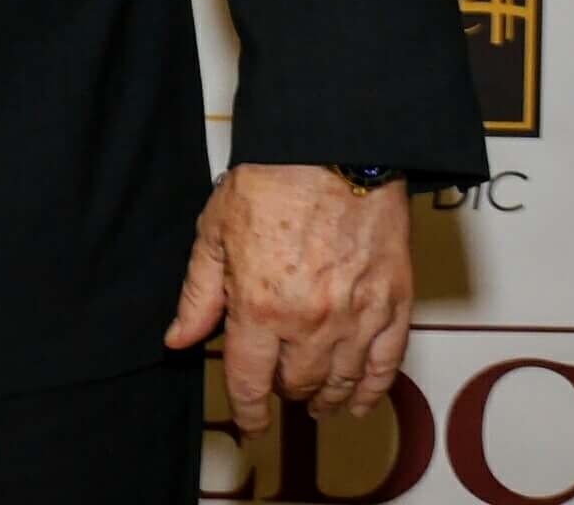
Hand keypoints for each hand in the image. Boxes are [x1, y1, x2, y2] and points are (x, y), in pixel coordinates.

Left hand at [164, 164, 414, 431]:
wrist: (335, 150)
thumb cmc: (273, 181)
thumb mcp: (215, 234)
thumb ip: (199, 295)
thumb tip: (179, 339)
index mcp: (261, 308)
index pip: (249, 380)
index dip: (248, 410)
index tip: (250, 423)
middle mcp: (311, 323)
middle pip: (296, 383)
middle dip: (282, 391)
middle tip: (276, 387)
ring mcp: (357, 318)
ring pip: (340, 382)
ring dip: (325, 398)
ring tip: (315, 404)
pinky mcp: (394, 305)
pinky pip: (386, 366)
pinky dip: (371, 390)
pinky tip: (358, 401)